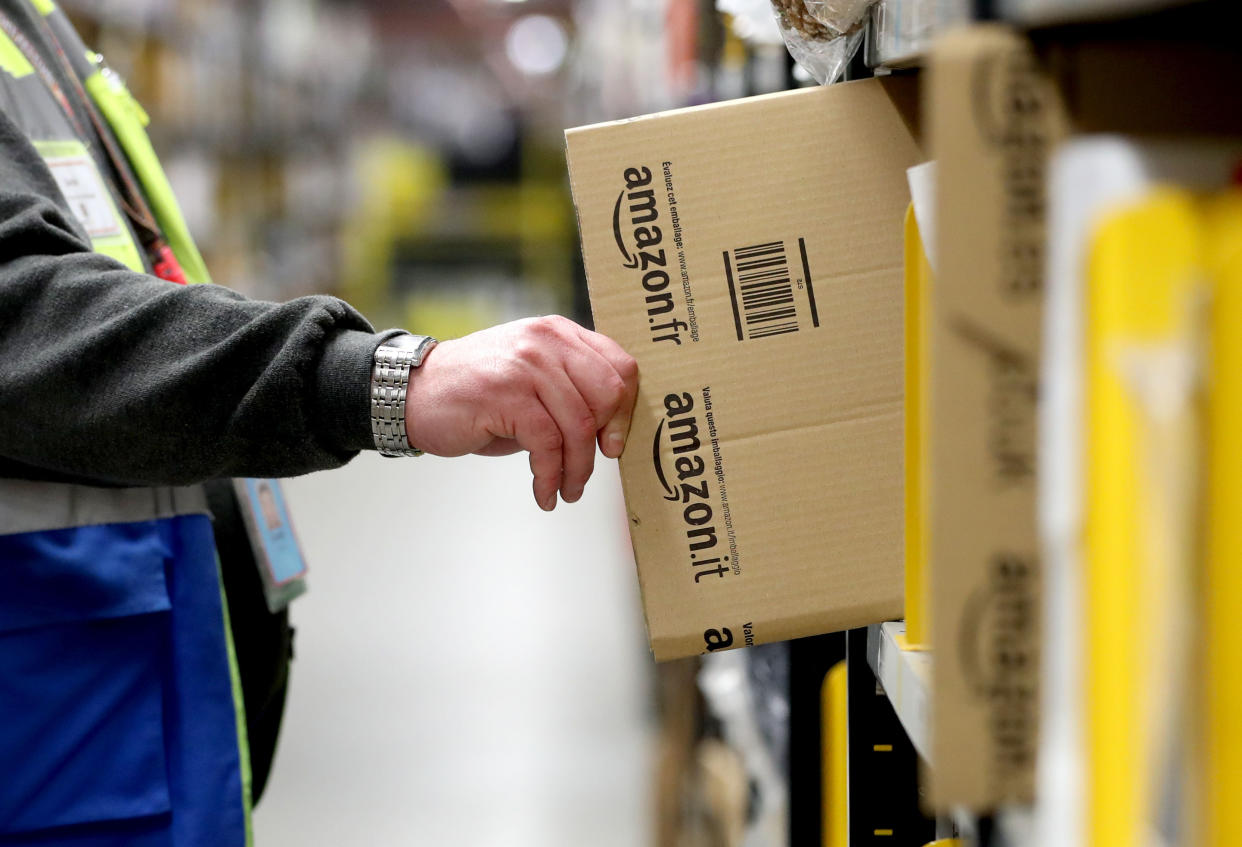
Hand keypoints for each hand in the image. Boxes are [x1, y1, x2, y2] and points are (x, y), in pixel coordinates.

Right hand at [404, 316, 638, 510]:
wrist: (412, 394)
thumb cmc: (478, 395)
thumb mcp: (531, 380)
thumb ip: (570, 390)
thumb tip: (613, 431)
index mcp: (559, 333)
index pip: (620, 366)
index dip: (626, 410)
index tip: (614, 442)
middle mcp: (546, 341)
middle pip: (608, 393)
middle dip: (607, 438)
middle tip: (594, 466)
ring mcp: (525, 365)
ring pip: (579, 424)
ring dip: (577, 470)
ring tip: (567, 491)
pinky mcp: (505, 394)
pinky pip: (547, 445)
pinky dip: (551, 477)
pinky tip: (544, 493)